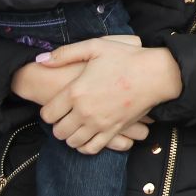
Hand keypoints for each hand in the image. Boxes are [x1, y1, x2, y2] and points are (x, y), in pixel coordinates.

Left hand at [36, 37, 180, 154]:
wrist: (155, 73)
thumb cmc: (125, 58)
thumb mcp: (94, 47)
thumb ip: (65, 53)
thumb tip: (40, 59)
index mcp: (76, 91)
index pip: (47, 114)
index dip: (47, 112)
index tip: (54, 107)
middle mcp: (84, 111)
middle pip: (58, 131)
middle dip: (57, 126)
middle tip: (63, 118)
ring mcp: (99, 123)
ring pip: (72, 142)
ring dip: (70, 137)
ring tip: (74, 127)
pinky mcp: (114, 131)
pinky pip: (91, 148)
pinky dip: (85, 147)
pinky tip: (86, 138)